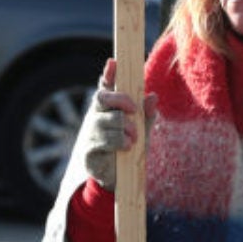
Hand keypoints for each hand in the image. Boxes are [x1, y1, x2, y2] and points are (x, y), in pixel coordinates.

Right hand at [77, 59, 154, 190]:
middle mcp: (97, 116)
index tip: (114, 62)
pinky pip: (106, 139)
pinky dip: (121, 141)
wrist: (117, 179)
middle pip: (103, 97)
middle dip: (121, 99)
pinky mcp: (89, 148)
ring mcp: (91, 131)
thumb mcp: (143, 131)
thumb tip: (153, 96)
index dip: (109, 74)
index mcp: (109, 109)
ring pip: (109, 119)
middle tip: (133, 109)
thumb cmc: (129, 150)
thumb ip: (146, 115)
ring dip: (126, 128)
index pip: (106, 86)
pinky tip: (127, 147)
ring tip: (133, 138)